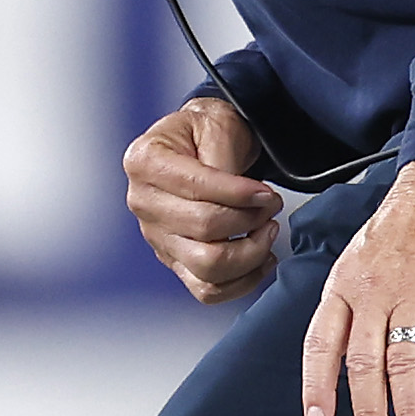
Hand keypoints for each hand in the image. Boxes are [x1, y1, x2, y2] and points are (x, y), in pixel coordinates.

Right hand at [122, 98, 284, 302]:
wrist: (199, 143)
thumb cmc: (204, 131)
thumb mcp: (216, 126)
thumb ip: (225, 163)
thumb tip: (246, 200)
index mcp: (144, 161)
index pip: (195, 188)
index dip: (239, 195)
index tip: (267, 194)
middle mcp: (143, 202)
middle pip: (202, 229)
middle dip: (249, 220)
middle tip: (271, 206)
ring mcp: (156, 236)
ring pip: (207, 267)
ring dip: (250, 253)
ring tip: (267, 231)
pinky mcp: (173, 260)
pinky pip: (207, 289)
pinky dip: (241, 282)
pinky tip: (260, 259)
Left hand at [302, 159, 414, 415]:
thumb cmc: (401, 226)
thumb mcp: (359, 259)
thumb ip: (352, 307)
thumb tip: (342, 361)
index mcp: (344, 284)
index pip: (321, 342)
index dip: (318, 384)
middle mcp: (374, 290)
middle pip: (363, 361)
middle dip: (368, 410)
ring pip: (408, 358)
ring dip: (413, 407)